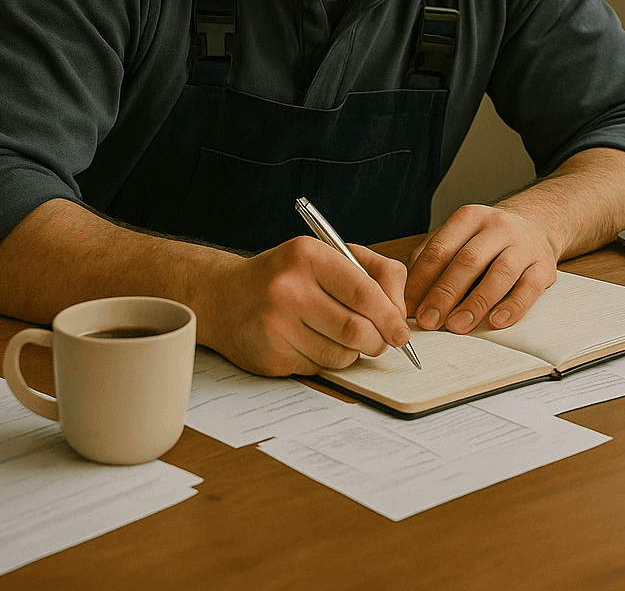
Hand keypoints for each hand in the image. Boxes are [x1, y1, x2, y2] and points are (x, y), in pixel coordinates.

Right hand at [198, 236, 409, 375]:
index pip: (364, 291)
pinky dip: (326, 361)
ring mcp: (276, 324)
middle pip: (356, 330)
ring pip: (341, 355)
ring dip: (352, 354)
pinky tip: (310, 343)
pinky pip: (318, 368)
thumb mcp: (326, 257)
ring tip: (341, 339)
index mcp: (308, 255)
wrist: (224, 296)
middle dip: (378, 342)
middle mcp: (288, 288)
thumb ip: (373, 274)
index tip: (401, 331)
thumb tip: (399, 316)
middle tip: (380, 342)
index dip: (390, 316)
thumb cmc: (286, 276)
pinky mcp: (270, 354)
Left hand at [405, 204, 558, 333]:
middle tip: (429, 321)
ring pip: (499, 273)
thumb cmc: (487, 238)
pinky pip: (529, 288)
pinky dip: (513, 306)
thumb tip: (408, 295)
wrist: (536, 224)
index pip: (440, 249)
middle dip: (445, 294)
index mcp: (469, 218)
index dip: (422, 280)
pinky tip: (496, 321)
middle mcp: (497, 228)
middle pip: (468, 261)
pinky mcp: (543, 266)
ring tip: (457, 325)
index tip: (409, 307)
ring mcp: (523, 246)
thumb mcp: (458, 236)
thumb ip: (432, 259)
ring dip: (476, 303)